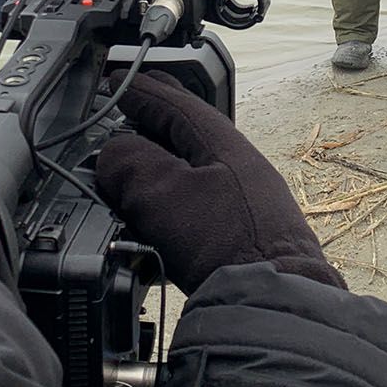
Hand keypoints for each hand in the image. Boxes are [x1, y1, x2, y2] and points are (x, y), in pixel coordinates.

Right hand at [94, 71, 343, 293]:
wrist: (274, 303)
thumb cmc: (226, 245)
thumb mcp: (165, 194)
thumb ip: (131, 164)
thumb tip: (112, 154)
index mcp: (224, 144)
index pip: (176, 103)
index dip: (142, 91)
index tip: (117, 82)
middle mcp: (240, 167)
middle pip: (189, 132)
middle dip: (155, 120)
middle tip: (127, 110)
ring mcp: (245, 202)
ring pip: (194, 167)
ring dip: (161, 161)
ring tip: (132, 163)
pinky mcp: (243, 235)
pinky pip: (199, 200)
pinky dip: (172, 196)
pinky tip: (158, 214)